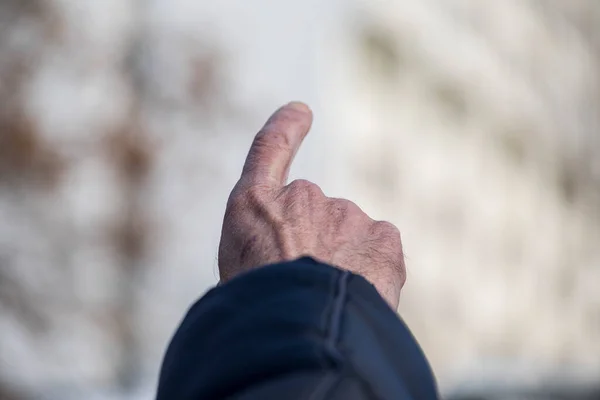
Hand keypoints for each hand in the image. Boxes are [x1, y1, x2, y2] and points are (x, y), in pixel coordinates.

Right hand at [217, 102, 405, 307]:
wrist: (296, 324)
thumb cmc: (256, 312)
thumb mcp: (239, 279)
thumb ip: (268, 252)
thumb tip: (296, 258)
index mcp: (255, 205)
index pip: (271, 150)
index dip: (287, 127)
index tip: (301, 110)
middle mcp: (302, 197)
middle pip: (315, 221)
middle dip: (315, 252)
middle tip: (305, 292)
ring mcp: (346, 215)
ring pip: (349, 240)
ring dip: (342, 267)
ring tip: (328, 304)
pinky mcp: (383, 237)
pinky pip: (378, 250)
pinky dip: (370, 271)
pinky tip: (356, 298)